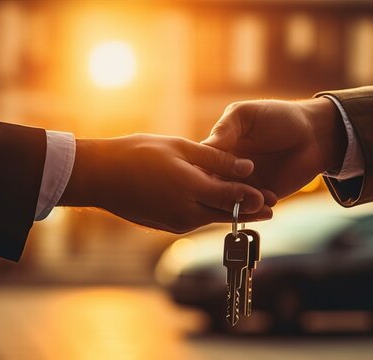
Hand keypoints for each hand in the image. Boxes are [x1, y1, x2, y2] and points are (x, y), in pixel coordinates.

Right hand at [59, 134, 276, 233]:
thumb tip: (247, 166)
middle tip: (273, 209)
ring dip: (232, 214)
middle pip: (226, 214)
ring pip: (211, 219)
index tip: (270, 196)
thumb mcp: (180, 147)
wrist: (99, 176)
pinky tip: (220, 208)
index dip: (253, 196)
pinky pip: (196, 220)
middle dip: (250, 211)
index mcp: (190, 189)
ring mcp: (175, 222)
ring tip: (254, 210)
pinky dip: (211, 214)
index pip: (231, 196)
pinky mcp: (166, 226)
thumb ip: (216, 158)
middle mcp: (185, 212)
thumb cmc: (136, 154)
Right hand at [203, 98, 346, 198]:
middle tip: (226, 189)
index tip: (204, 173)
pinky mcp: (261, 196)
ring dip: (237, 201)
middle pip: (210, 187)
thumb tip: (205, 147)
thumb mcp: (246, 114)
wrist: (313, 134)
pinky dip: (255, 207)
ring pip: (230, 201)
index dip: (198, 171)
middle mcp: (226, 170)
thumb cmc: (278, 116)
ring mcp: (243, 185)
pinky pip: (252, 207)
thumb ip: (225, 127)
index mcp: (218, 149)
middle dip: (216, 191)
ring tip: (251, 195)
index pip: (199, 164)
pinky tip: (265, 200)